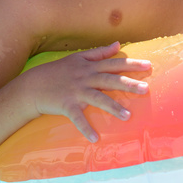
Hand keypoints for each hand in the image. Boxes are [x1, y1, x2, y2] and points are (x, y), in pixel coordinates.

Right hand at [29, 41, 150, 142]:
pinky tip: (95, 138)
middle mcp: (85, 77)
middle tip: (146, 89)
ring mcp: (76, 91)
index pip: (114, 63)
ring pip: (97, 99)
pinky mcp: (66, 105)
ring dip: (113, 107)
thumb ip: (100, 52)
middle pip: (110, 80)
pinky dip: (85, 128)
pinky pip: (78, 118)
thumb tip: (118, 44)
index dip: (132, 64)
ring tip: (128, 116)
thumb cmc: (58, 71)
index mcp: (89, 66)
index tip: (149, 66)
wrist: (33, 85)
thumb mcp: (78, 58)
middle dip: (128, 84)